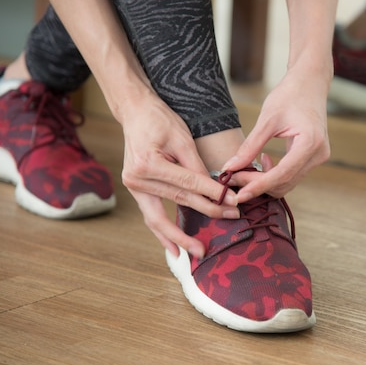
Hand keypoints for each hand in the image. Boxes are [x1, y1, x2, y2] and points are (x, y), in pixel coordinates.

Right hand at [119, 94, 238, 257]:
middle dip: (207, 212)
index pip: (188, 183)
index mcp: (148, 163)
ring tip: (198, 252)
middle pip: (178, 201)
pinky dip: (162, 234)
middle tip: (230, 219)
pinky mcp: (136, 190)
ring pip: (159, 218)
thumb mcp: (182, 137)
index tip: (232, 202)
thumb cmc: (159, 120)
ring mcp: (133, 186)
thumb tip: (216, 190)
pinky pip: (150, 216)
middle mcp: (137, 178)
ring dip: (181, 236)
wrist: (134, 112)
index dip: (212, 193)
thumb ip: (197, 166)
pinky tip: (174, 250)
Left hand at [222, 65, 330, 200]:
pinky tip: (265, 159)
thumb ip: (250, 146)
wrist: (310, 82)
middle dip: (259, 184)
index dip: (259, 186)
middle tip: (234, 177)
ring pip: (289, 182)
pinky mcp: (315, 157)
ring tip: (246, 168)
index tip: (239, 194)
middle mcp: (318, 155)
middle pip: (285, 182)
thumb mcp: (267, 119)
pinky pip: (293, 174)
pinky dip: (275, 174)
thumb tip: (230, 168)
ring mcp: (319, 157)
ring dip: (266, 181)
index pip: (282, 175)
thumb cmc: (290, 95)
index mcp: (310, 143)